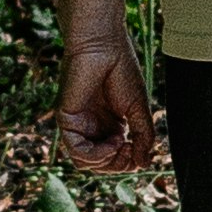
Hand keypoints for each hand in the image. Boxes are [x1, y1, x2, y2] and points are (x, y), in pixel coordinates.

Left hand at [59, 39, 155, 173]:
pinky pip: (76, 151)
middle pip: (98, 164)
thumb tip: (144, 165)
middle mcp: (91, 127)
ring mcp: (78, 124)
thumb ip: (142, 137)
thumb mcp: (139, 110)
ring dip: (107, 162)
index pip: (112, 157)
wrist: (103, 46)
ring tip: (122, 145)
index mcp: (108, 124)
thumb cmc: (121, 70)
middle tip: (131, 150)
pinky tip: (113, 141)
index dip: (127, 162)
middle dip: (118, 165)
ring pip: (84, 163)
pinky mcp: (66, 119)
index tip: (140, 151)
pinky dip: (96, 154)